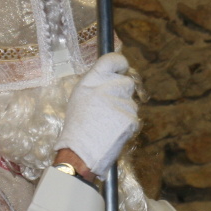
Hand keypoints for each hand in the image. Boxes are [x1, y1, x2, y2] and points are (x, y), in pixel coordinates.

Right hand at [54, 52, 137, 178]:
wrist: (81, 151)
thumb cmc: (78, 125)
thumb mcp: (80, 96)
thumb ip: (96, 83)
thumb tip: (111, 75)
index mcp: (92, 80)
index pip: (112, 59)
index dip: (120, 62)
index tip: (121, 67)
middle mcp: (109, 87)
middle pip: (126, 81)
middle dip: (121, 91)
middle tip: (109, 105)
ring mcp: (122, 102)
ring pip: (130, 101)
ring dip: (123, 109)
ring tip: (107, 122)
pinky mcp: (132, 117)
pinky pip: (133, 116)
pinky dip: (126, 122)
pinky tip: (113, 129)